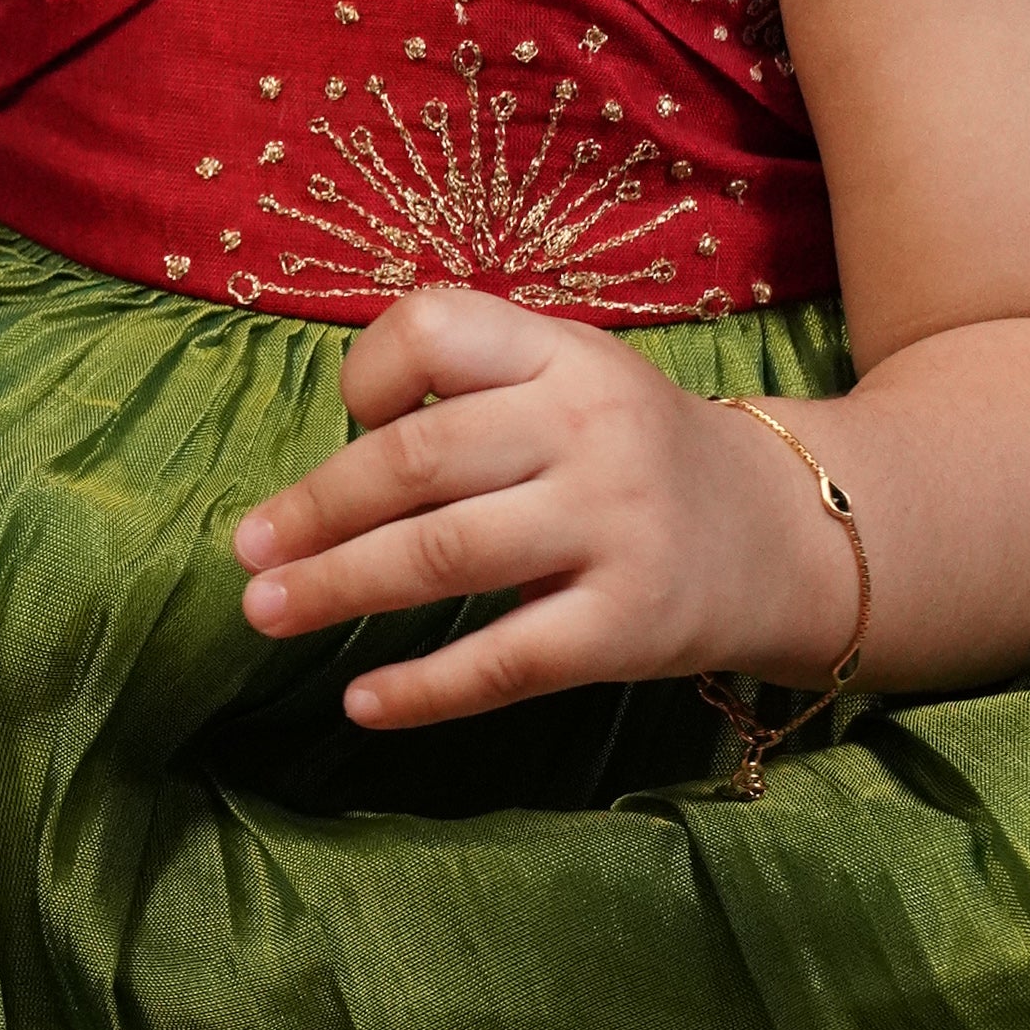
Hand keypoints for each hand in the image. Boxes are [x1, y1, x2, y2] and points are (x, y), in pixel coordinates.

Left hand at [232, 288, 860, 731]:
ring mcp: (614, 528)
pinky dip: (422, 688)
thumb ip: (473, 386)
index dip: (368, 374)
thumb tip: (330, 455)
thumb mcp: (574, 378)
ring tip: (266, 610)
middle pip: (417, 460)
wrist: (785, 536)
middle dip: (316, 508)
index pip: (435, 328)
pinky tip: (360, 701)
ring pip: (444, 557)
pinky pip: (504, 661)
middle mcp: (589, 431)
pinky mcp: (628, 626)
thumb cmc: (634, 454)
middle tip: (244, 549)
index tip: (348, 424)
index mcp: (564, 355)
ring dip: (338, 587)